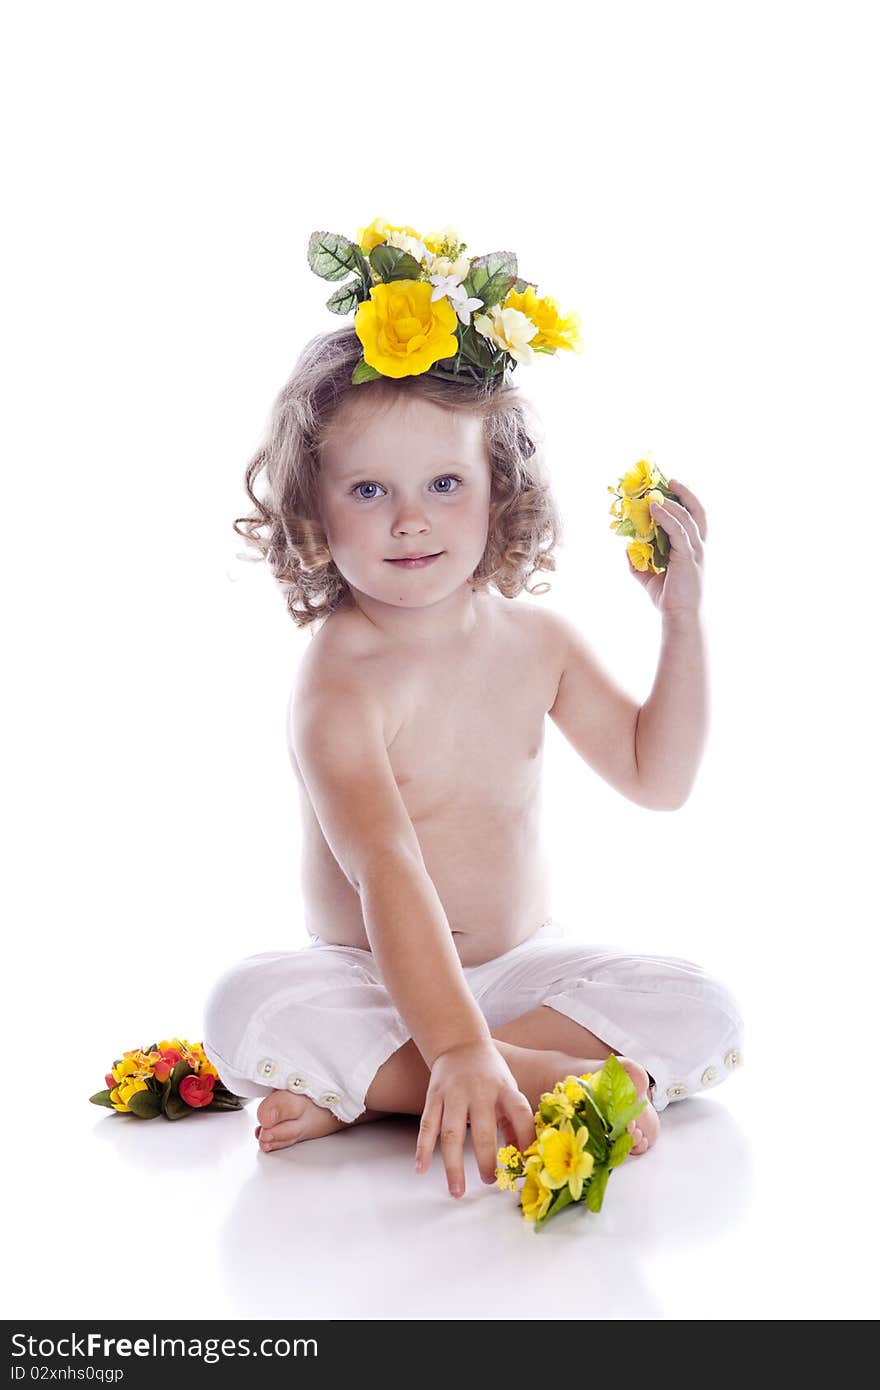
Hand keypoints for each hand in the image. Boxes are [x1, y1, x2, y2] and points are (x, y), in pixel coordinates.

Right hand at [415, 1040, 535, 1198]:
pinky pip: (427, 1125)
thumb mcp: (509, 1089)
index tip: (526, 1163)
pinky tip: (421, 1168)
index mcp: (504, 1089)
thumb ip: (514, 1121)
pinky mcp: (434, 1095)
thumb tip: (521, 1156)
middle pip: (483, 1131)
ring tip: (457, 1191)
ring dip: (453, 1165)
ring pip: (451, 1133)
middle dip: (486, 1161)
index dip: (526, 1137)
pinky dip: (423, 1148)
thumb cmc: (491, 1074)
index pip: (520, 1113)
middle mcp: (479, 1090)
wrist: (460, 1043)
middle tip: (490, 1182)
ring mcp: (454, 1093)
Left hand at [628, 477, 705, 619]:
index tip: (670, 489)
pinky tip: (654, 509)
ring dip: (671, 502)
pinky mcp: (688, 557)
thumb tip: (626, 549)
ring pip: (687, 518)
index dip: (684, 502)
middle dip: (686, 494)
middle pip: (698, 512)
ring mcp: (696, 551)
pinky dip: (666, 517)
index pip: (693, 519)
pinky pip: (678, 530)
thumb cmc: (669, 599)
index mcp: (693, 550)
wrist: (679, 617)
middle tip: (670, 480)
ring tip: (655, 493)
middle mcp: (698, 547)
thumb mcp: (649, 577)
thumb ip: (639, 562)